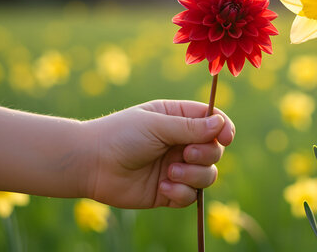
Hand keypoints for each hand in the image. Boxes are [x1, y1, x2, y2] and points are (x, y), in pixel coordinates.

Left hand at [81, 100, 234, 207]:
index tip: (225, 138)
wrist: (91, 165)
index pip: (213, 122)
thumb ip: (191, 127)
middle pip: (214, 151)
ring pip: (207, 176)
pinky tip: (162, 187)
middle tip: (185, 154)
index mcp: (178, 119)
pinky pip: (190, 196)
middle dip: (205, 154)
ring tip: (170, 173)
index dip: (224, 130)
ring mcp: (176, 168)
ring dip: (194, 176)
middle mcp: (181, 143)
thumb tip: (221, 124)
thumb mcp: (157, 125)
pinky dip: (180, 193)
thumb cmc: (121, 135)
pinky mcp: (168, 192)